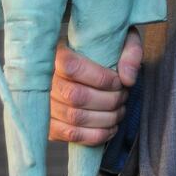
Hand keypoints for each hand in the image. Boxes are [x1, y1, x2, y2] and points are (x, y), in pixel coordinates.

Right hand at [49, 28, 142, 144]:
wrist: (89, 66)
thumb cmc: (106, 51)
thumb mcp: (122, 40)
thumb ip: (130, 53)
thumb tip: (128, 79)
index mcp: (58, 54)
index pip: (72, 68)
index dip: (101, 78)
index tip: (119, 81)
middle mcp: (46, 80)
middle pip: (77, 97)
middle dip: (109, 100)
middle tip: (123, 96)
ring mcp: (45, 105)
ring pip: (76, 118)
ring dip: (106, 118)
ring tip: (119, 111)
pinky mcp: (50, 125)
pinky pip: (72, 135)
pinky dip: (97, 135)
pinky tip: (111, 127)